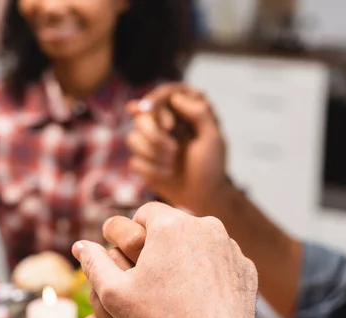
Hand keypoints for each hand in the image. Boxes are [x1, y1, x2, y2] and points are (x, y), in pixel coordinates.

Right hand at [73, 202, 257, 317]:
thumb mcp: (114, 294)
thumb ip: (94, 263)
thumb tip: (80, 246)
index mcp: (172, 225)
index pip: (146, 213)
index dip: (132, 232)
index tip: (129, 254)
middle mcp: (206, 226)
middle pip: (175, 225)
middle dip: (160, 243)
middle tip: (151, 274)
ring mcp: (230, 247)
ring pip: (200, 241)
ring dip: (186, 255)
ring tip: (176, 288)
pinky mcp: (246, 268)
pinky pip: (222, 260)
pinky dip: (210, 271)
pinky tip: (200, 296)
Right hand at [126, 84, 228, 211]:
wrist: (202, 196)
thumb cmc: (211, 166)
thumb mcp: (213, 138)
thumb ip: (199, 113)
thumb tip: (175, 97)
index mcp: (181, 111)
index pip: (162, 95)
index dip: (160, 106)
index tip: (169, 126)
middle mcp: (162, 122)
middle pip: (141, 116)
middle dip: (155, 136)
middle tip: (174, 151)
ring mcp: (150, 141)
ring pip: (133, 138)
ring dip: (154, 155)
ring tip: (173, 165)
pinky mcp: (142, 160)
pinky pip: (134, 161)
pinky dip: (152, 170)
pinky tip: (167, 175)